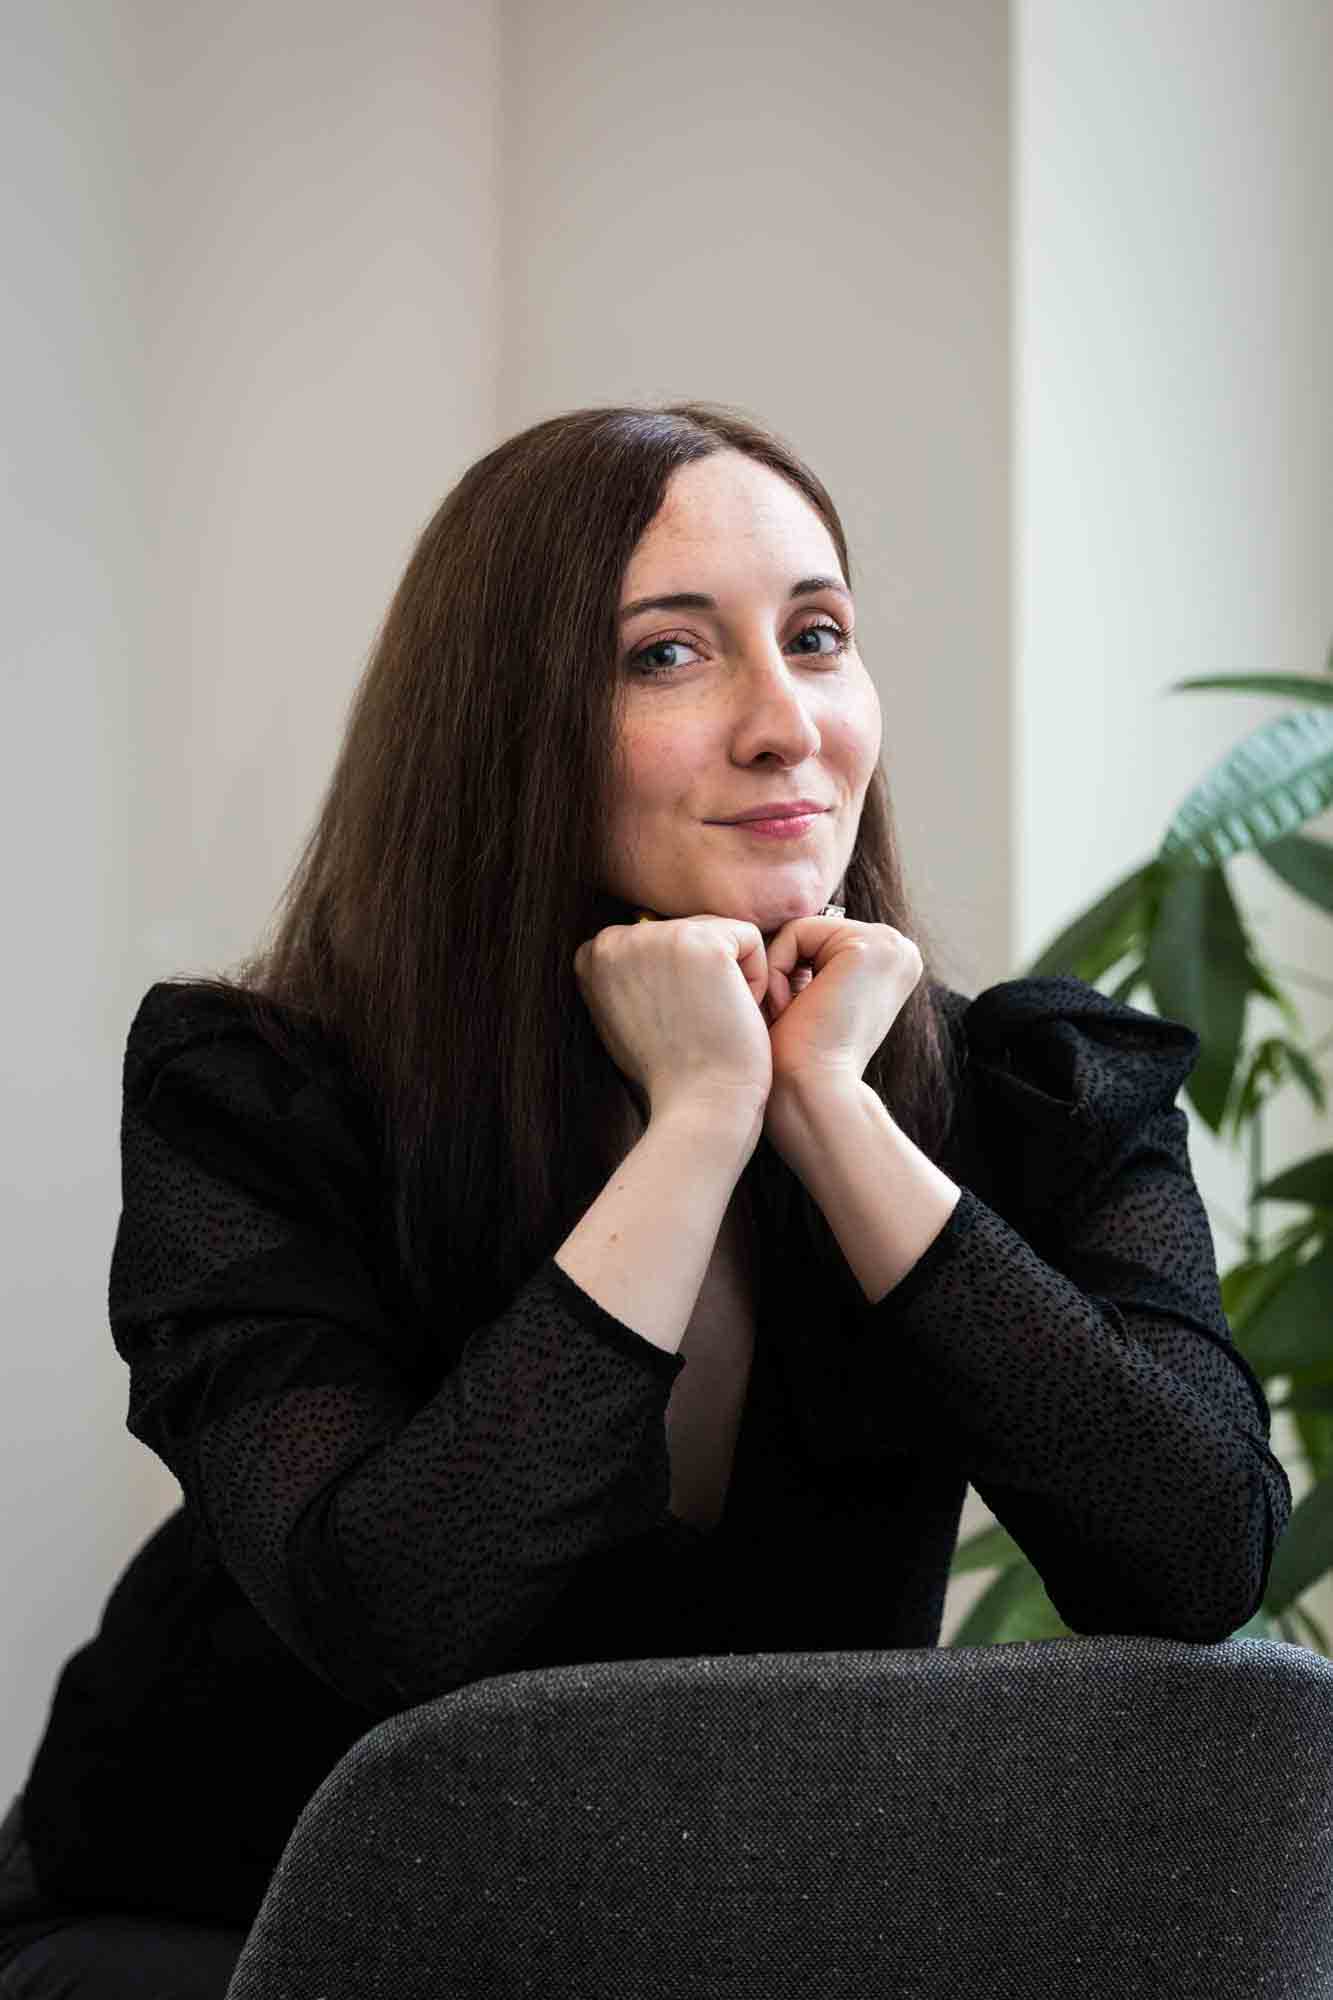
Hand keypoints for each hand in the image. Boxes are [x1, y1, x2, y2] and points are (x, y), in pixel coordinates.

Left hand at [759, 914, 922, 1111]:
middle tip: (790, 1018)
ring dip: (779, 973)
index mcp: (891, 964)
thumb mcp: (813, 999)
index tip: (795, 1019)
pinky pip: (796, 931)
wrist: (813, 1095)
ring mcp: (892, 945)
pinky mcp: (870, 946)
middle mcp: (900, 950)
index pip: (818, 939)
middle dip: (785, 971)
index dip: (789, 975)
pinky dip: (777, 969)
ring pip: (801, 931)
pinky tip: (791, 1008)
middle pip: (810, 931)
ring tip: (791, 1014)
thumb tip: (779, 932)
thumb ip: (812, 961)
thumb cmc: (800, 1062)